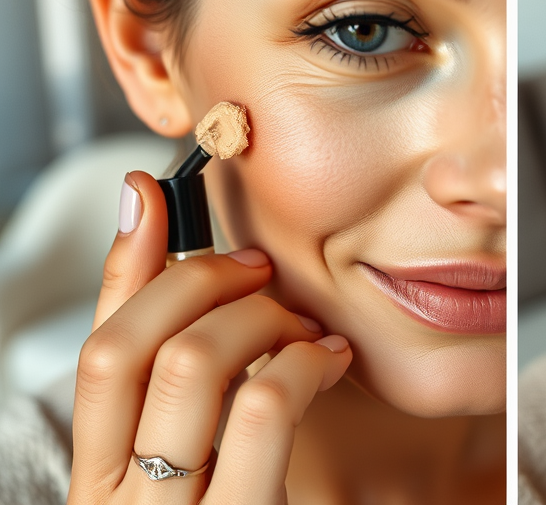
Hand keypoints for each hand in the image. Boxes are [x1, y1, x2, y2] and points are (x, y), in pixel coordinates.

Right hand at [68, 171, 351, 503]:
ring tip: (299, 327)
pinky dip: (301, 360)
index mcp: (100, 483)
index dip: (126, 261)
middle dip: (206, 282)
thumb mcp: (188, 459)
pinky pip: (262, 408)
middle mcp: (120, 504)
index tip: (154, 193)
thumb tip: (154, 235)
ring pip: (197, 364)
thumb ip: (175, 374)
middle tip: (258, 271)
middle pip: (139, 345)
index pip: (97, 349)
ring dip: (261, 318)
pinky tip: (326, 360)